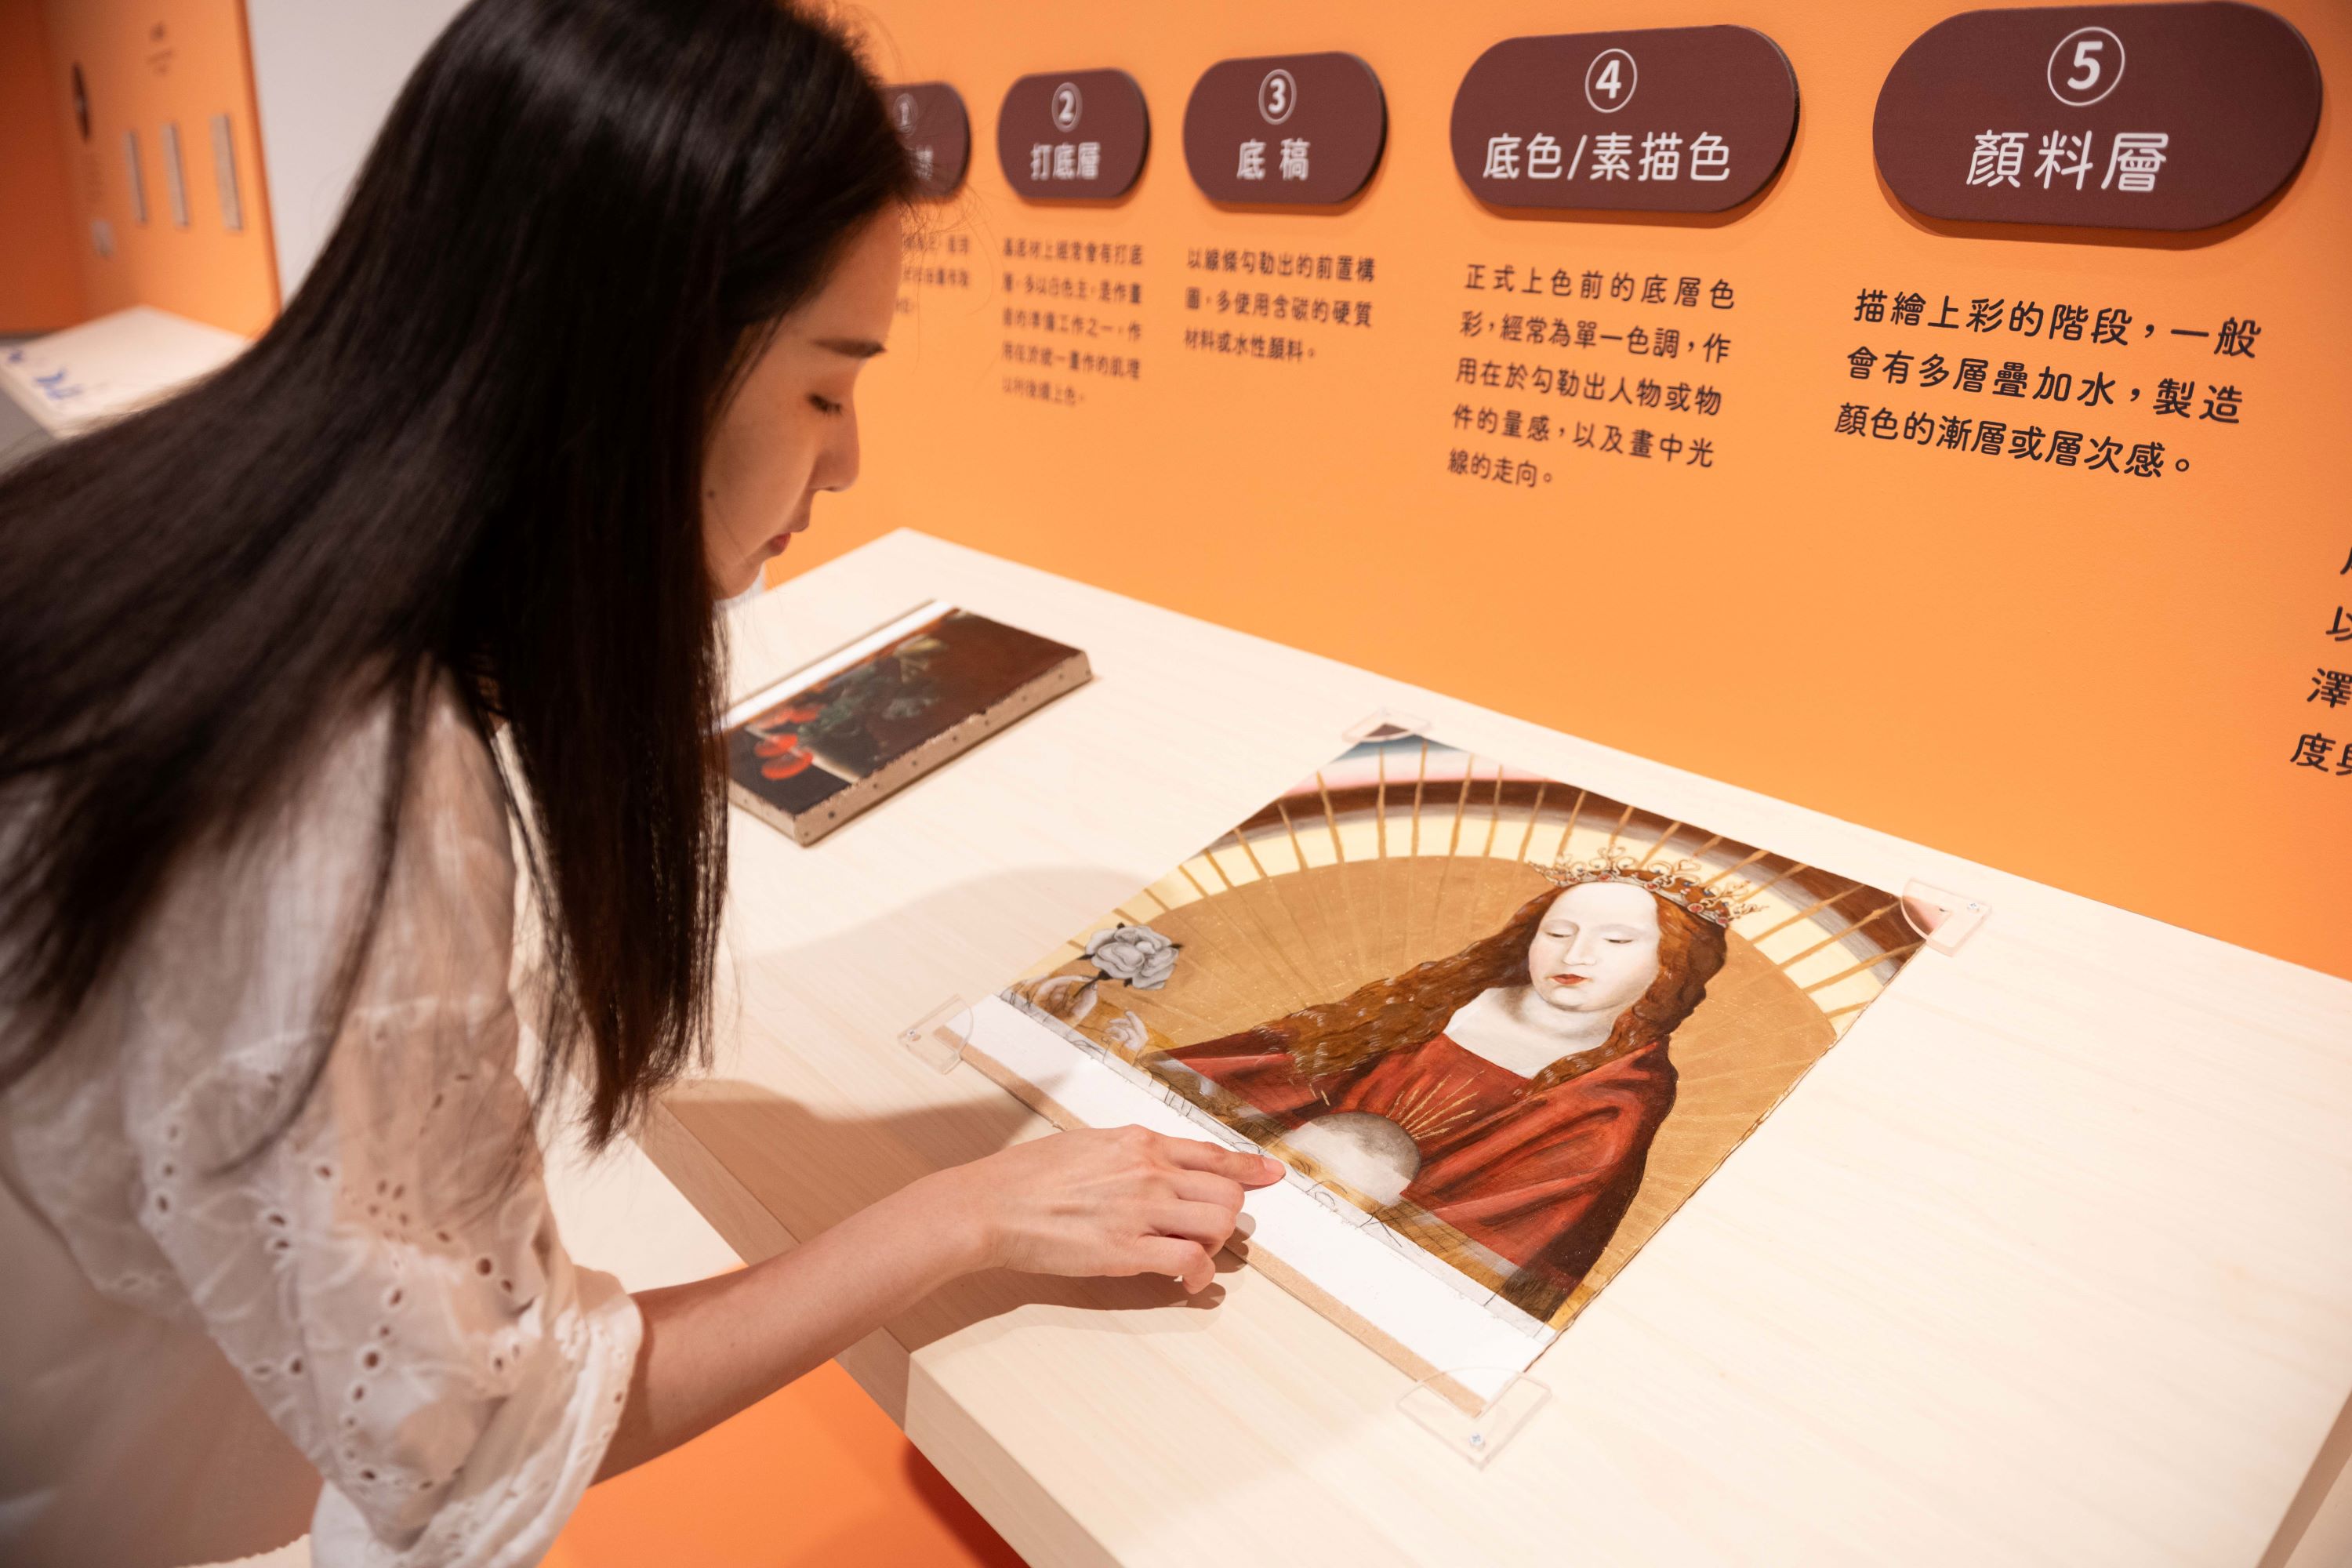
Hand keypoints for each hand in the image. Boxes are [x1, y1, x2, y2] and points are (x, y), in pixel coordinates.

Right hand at [924, 1126, 1285, 1293]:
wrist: (991, 1204)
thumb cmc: (1026, 1176)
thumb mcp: (1085, 1144)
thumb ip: (1126, 1153)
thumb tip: (1149, 1163)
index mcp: (1138, 1142)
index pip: (1211, 1155)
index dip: (1248, 1168)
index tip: (1270, 1175)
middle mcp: (1149, 1171)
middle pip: (1226, 1193)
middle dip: (1227, 1216)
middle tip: (1209, 1233)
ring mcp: (1142, 1210)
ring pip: (1218, 1224)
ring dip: (1215, 1244)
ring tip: (1192, 1254)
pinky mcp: (1127, 1250)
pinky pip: (1191, 1261)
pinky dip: (1199, 1275)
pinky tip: (1186, 1282)